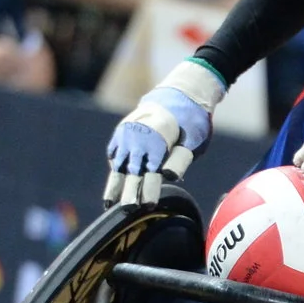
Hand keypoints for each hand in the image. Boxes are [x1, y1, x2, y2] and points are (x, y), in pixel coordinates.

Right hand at [105, 58, 223, 204]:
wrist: (178, 92)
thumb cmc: (191, 119)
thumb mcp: (194, 138)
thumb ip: (181, 157)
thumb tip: (167, 175)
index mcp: (157, 139)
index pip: (152, 171)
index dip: (150, 189)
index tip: (149, 205)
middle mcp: (139, 137)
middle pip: (133, 170)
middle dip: (129, 192)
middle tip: (126, 209)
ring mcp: (129, 134)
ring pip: (121, 163)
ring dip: (116, 184)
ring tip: (109, 203)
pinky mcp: (124, 131)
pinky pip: (116, 152)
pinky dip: (116, 167)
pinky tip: (115, 182)